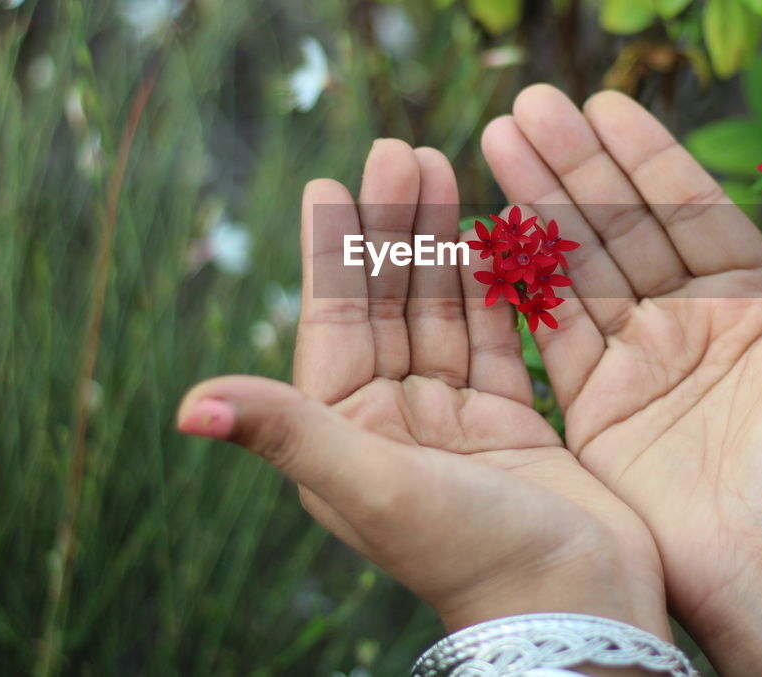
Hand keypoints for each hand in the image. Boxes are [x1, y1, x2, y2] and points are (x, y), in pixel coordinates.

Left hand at [177, 140, 668, 647]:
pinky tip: (496, 230)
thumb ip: (287, 432)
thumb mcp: (371, 485)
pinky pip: (500, 334)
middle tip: (402, 151)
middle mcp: (395, 424)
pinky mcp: (514, 420)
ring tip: (444, 167)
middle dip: (393, 228)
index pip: (333, 325)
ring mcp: (457, 419)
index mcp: (348, 435)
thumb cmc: (470, 555)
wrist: (576, 610)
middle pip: (389, 306)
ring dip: (441, 242)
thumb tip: (185, 406)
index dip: (331, 254)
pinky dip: (498, 284)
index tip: (330, 181)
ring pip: (443, 310)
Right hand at [482, 85, 761, 674]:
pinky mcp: (593, 407)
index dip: (645, 154)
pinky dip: (521, 283)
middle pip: (622, 225)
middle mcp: (688, 319)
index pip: (688, 206)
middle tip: (529, 101)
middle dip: (575, 163)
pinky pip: (551, 331)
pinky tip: (487, 228)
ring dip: (538, 205)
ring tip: (497, 138)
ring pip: (579, 267)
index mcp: (749, 296)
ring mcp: (637, 361)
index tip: (603, 102)